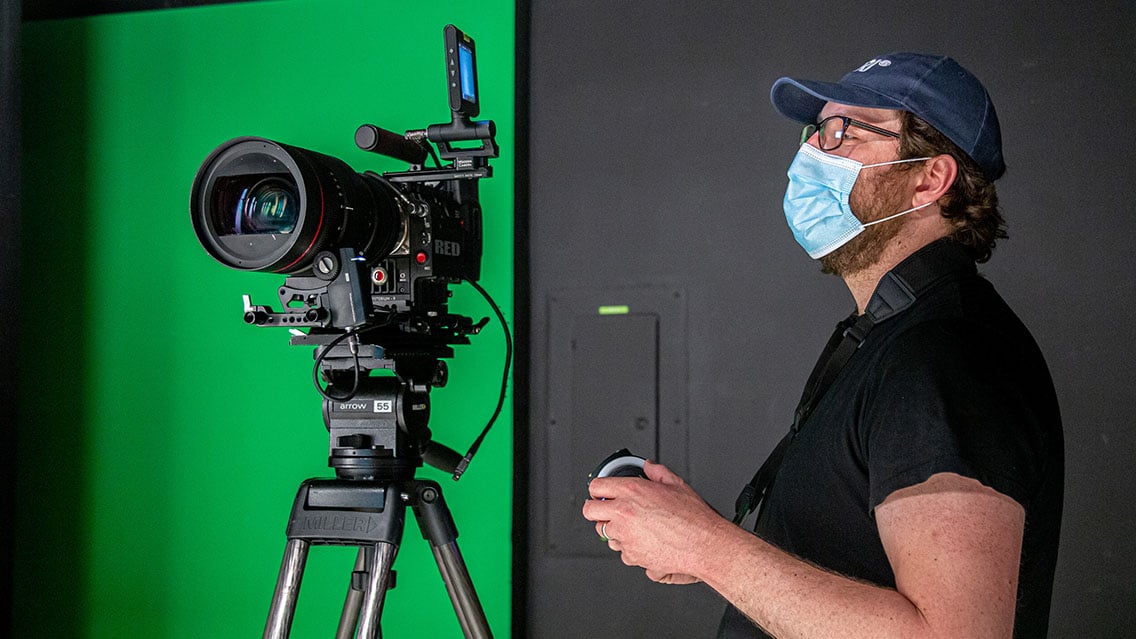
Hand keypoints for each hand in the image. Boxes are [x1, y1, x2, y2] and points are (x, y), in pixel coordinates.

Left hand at [582, 459, 726, 582]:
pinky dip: (630, 548)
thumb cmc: (694, 517)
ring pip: (604, 533)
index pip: (596, 487)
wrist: (704, 545)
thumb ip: (657, 472)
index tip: (602, 493)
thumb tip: (649, 466)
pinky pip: (622, 551)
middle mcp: (624, 513)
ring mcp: (625, 536)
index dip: (598, 490)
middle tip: (608, 511)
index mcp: (631, 491)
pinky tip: (646, 542)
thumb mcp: (676, 485)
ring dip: (615, 531)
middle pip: (589, 511)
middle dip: (596, 511)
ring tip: (635, 528)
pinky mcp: (631, 555)